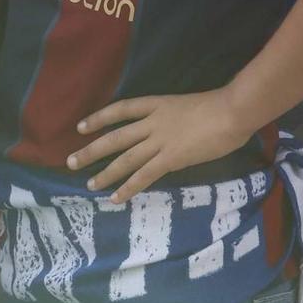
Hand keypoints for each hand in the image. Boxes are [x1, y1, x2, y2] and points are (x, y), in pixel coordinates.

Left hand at [69, 88, 250, 202]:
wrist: (231, 111)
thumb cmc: (219, 107)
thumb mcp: (187, 107)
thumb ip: (173, 119)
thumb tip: (169, 134)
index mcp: (156, 104)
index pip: (120, 110)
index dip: (99, 118)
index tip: (81, 127)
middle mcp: (152, 122)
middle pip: (114, 137)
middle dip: (91, 150)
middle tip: (70, 162)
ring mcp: (160, 140)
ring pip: (125, 159)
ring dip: (105, 173)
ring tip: (88, 184)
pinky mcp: (171, 158)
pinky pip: (144, 175)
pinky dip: (128, 188)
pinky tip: (115, 198)